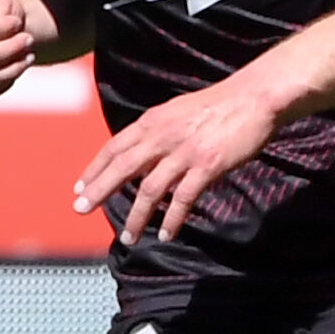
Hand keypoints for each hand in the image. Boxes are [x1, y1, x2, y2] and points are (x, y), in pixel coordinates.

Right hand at [0, 0, 55, 102]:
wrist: (2, 28)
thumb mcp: (2, 1)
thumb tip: (3, 33)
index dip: (4, 29)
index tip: (17, 22)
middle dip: (12, 49)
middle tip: (29, 39)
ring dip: (14, 67)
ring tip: (29, 53)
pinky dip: (8, 79)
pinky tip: (19, 64)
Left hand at [70, 74, 282, 239]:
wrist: (255, 98)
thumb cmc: (222, 104)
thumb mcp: (179, 111)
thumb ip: (159, 131)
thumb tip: (143, 153)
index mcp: (153, 121)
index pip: (114, 147)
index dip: (94, 169)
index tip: (79, 188)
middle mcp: (163, 136)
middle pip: (122, 168)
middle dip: (99, 190)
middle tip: (80, 210)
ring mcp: (184, 152)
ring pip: (149, 189)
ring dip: (136, 216)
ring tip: (128, 236)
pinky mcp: (206, 166)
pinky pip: (183, 199)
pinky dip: (172, 219)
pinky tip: (166, 234)